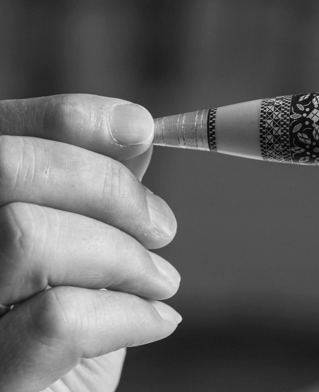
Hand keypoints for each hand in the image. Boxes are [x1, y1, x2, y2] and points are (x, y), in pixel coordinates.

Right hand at [0, 95, 180, 391]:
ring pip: (26, 234)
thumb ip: (92, 195)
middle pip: (7, 168)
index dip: (68, 118)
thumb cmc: (62, 342)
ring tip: (158, 282)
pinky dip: (129, 313)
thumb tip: (130, 132)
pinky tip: (154, 321)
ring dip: (121, 254)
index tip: (140, 129)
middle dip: (106, 187)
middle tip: (161, 227)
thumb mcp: (81, 257)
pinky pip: (58, 318)